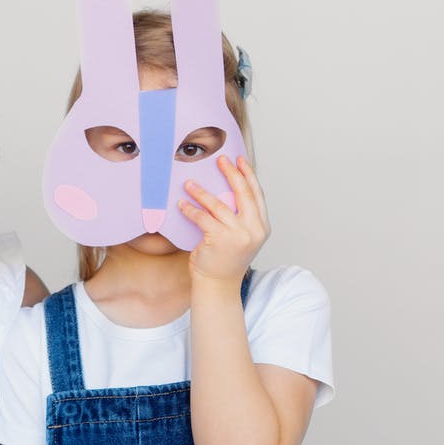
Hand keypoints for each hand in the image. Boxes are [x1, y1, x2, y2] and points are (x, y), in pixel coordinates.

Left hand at [178, 155, 270, 284]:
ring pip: (219, 204)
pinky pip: (202, 217)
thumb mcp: (241, 236)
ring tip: (188, 183)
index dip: (248, 175)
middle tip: (220, 159)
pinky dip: (190, 209)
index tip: (240, 159)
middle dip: (231, 173)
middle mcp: (254, 229)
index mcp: (262, 226)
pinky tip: (181, 203)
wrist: (218, 285)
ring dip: (201, 192)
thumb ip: (240, 216)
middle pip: (243, 193)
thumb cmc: (226, 259)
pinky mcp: (220, 239)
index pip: (257, 194)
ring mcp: (238, 234)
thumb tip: (227, 188)